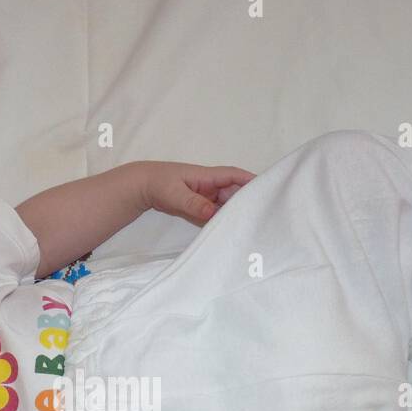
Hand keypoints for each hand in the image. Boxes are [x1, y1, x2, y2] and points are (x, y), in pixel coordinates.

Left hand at [139, 161, 256, 225]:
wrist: (143, 187)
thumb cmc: (159, 183)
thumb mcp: (175, 194)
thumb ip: (193, 204)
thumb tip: (212, 213)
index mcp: (208, 176)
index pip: (235, 176)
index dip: (252, 181)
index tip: (268, 189)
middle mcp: (212, 186)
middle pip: (235, 194)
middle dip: (247, 203)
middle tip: (263, 218)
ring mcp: (207, 198)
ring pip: (227, 206)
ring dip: (236, 216)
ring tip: (251, 229)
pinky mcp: (201, 208)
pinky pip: (216, 215)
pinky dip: (223, 223)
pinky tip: (231, 234)